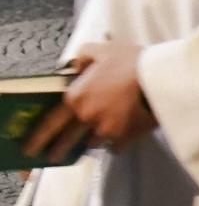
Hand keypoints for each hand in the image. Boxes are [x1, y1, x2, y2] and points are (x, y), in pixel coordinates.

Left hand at [22, 43, 156, 161]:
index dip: (38, 137)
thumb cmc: (132, 61)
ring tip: (97, 138)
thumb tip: (75, 67)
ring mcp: (106, 130)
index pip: (50, 122)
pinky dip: (117, 143)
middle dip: (58, 151)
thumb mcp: (103, 49)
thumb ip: (83, 56)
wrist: (162, 78)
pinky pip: (115, 146)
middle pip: (67, 141)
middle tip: (53, 157)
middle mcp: (86, 118)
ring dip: (93, 140)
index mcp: (76, 98)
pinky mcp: (125, 138)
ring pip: (93, 143)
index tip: (30, 149)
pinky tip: (123, 136)